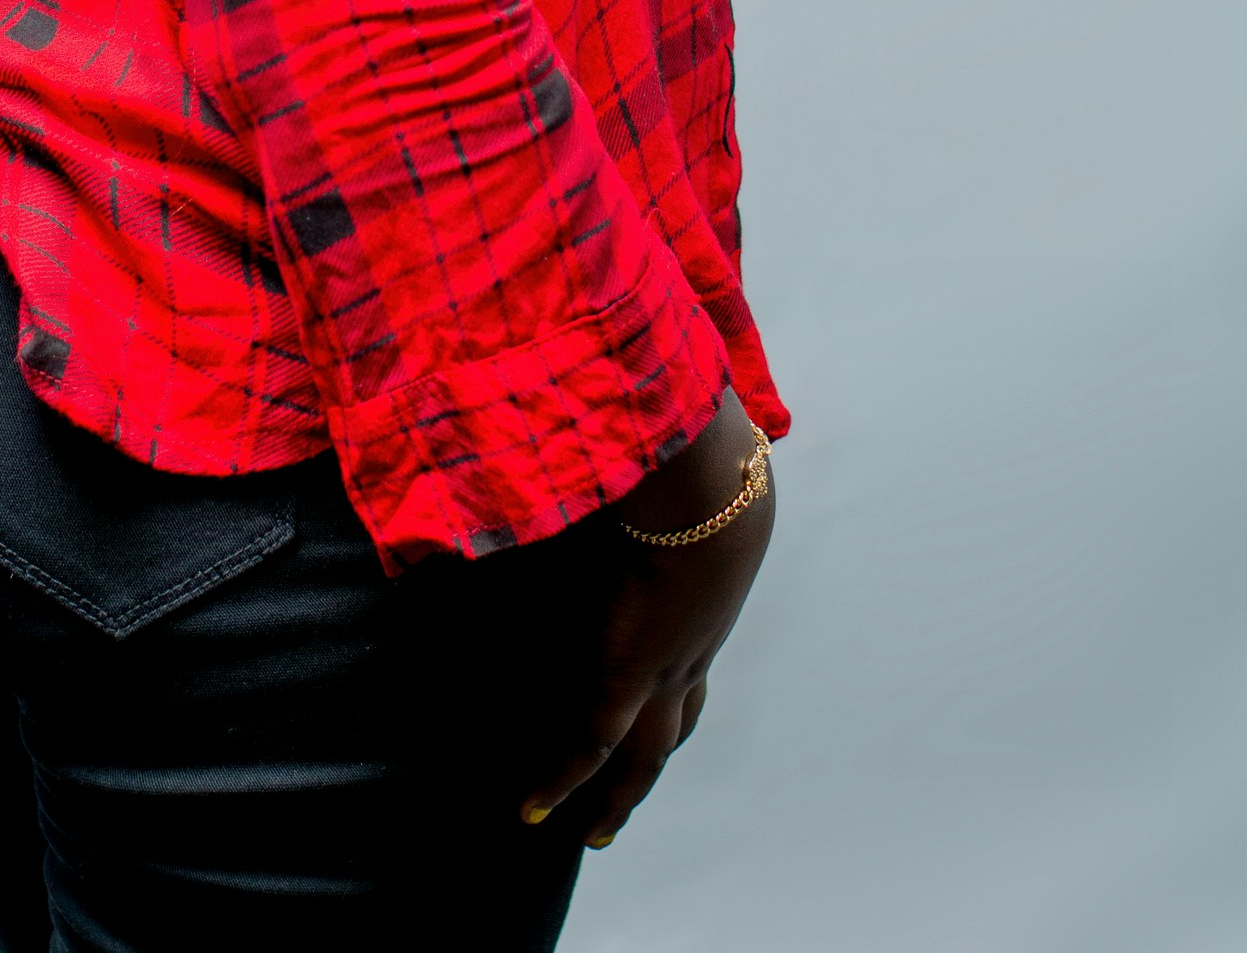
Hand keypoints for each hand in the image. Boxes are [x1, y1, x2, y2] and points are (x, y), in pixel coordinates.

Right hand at [519, 389, 773, 847]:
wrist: (714, 483)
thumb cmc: (692, 460)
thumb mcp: (670, 471)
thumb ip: (645, 453)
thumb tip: (628, 415)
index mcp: (702, 603)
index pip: (689, 661)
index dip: (672, 688)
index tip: (657, 696)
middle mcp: (691, 646)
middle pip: (674, 725)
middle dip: (650, 765)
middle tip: (622, 803)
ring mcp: (664, 669)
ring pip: (641, 755)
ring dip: (616, 798)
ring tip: (590, 832)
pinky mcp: (629, 674)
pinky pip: (589, 748)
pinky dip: (560, 783)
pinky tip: (533, 813)